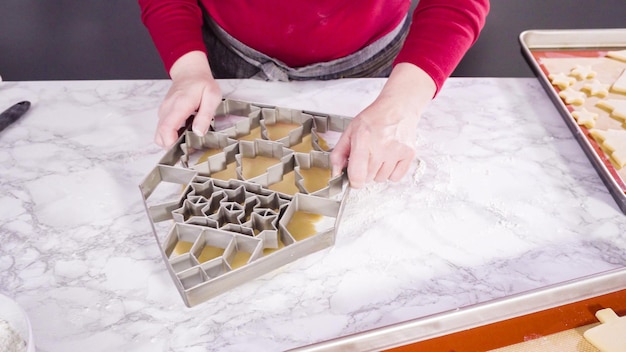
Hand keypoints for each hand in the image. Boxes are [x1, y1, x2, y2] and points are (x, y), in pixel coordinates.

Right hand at [155, 51, 221, 147]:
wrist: (190, 72)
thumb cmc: (202, 84)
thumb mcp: (212, 97)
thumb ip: (205, 115)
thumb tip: (198, 132)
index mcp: (179, 105)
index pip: (166, 129)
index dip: (171, 143)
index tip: (184, 147)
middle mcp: (167, 109)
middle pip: (160, 136)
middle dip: (172, 146)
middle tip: (189, 145)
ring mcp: (163, 111)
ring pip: (159, 134)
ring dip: (171, 141)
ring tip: (188, 138)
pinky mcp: (164, 113)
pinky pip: (163, 129)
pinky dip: (171, 134)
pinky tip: (184, 131)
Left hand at [330, 63, 436, 187]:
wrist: (398, 107)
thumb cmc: (373, 119)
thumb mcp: (350, 131)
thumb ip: (339, 153)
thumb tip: (336, 173)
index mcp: (362, 139)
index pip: (357, 175)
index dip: (353, 182)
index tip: (353, 179)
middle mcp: (381, 146)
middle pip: (368, 178)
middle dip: (365, 172)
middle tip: (367, 157)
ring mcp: (396, 151)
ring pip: (381, 179)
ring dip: (377, 172)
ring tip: (379, 155)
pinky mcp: (408, 154)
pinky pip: (395, 177)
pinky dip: (391, 173)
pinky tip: (389, 159)